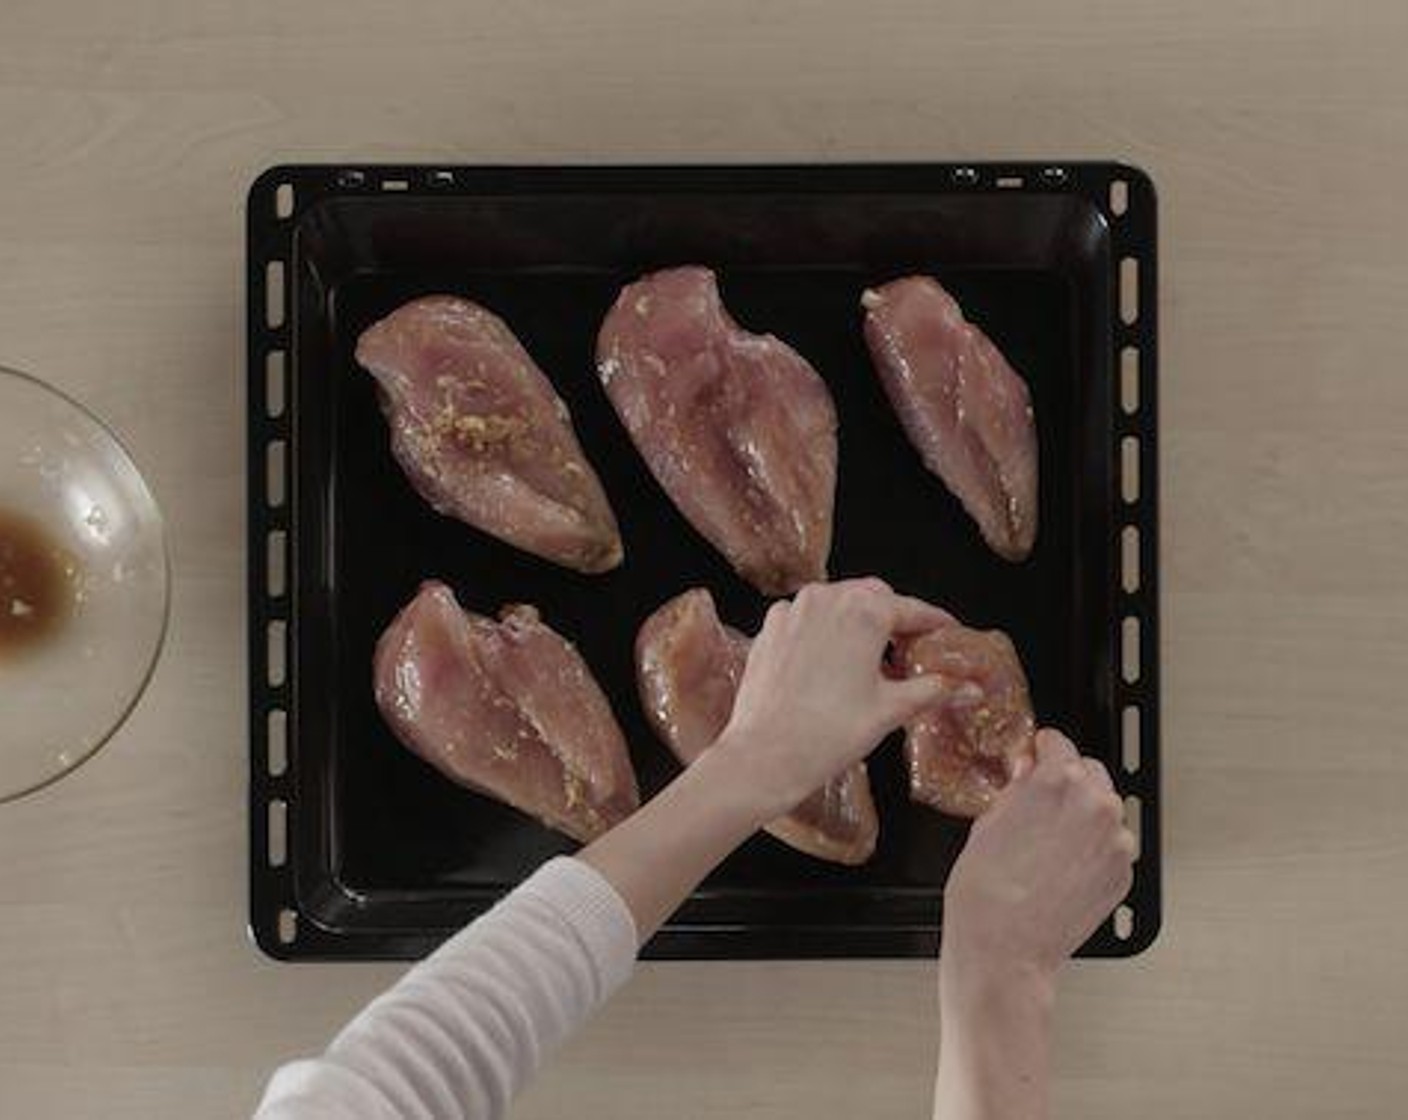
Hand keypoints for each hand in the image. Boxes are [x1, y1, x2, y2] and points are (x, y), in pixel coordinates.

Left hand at [713, 578, 953, 817]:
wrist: (765, 755)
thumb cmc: (830, 733)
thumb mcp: (891, 709)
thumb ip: (935, 689)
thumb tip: (971, 688)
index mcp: (863, 611)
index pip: (912, 609)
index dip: (935, 622)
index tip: (948, 631)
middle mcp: (826, 599)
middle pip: (873, 597)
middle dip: (895, 619)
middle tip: (911, 652)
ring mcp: (792, 611)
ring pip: (837, 603)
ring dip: (859, 623)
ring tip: (872, 662)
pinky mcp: (769, 629)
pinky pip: (807, 619)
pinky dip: (825, 632)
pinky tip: (832, 665)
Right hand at [941, 729, 1135, 988]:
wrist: (1005, 950)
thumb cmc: (986, 894)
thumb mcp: (986, 823)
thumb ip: (1016, 789)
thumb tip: (1027, 774)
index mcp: (1056, 782)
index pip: (1059, 743)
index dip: (1042, 749)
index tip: (1038, 755)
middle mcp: (1094, 805)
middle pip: (1089, 772)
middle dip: (1067, 782)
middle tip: (1041, 803)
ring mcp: (1116, 841)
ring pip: (1105, 809)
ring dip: (1084, 815)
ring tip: (1051, 841)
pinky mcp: (1123, 873)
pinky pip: (1112, 845)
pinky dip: (1094, 848)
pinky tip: (1064, 865)